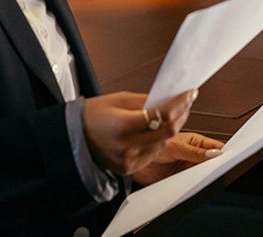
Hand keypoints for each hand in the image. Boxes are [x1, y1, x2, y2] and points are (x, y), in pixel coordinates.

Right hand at [82, 89, 196, 176]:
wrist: (73, 137)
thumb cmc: (93, 115)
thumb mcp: (119, 99)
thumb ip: (147, 100)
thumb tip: (170, 98)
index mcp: (123, 126)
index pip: (163, 115)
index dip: (180, 103)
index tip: (188, 93)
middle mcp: (127, 146)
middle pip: (168, 132)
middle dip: (182, 114)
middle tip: (187, 101)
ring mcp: (129, 160)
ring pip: (163, 143)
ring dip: (172, 127)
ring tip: (173, 113)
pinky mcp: (130, 168)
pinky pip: (153, 153)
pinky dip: (160, 140)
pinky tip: (157, 130)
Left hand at [130, 131, 224, 184]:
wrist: (134, 157)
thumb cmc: (153, 145)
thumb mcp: (175, 146)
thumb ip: (194, 152)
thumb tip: (214, 153)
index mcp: (196, 143)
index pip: (215, 147)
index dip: (223, 152)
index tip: (228, 157)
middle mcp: (194, 156)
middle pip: (211, 163)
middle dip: (215, 167)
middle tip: (216, 170)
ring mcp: (188, 169)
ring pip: (202, 175)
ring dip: (203, 177)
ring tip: (202, 177)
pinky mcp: (180, 182)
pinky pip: (191, 185)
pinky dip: (192, 186)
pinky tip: (192, 185)